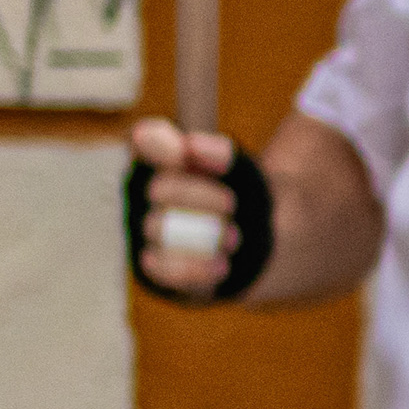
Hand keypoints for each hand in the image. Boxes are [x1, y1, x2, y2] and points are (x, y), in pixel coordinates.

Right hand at [125, 117, 256, 301]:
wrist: (262, 242)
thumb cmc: (252, 195)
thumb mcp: (257, 166)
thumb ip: (237, 148)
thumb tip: (193, 146)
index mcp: (169, 157)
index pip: (145, 140)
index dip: (158, 143)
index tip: (183, 150)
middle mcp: (150, 192)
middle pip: (158, 188)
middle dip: (199, 196)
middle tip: (232, 204)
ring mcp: (150, 231)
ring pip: (159, 229)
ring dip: (202, 233)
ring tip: (233, 238)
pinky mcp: (158, 267)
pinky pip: (161, 269)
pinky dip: (194, 268)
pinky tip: (222, 265)